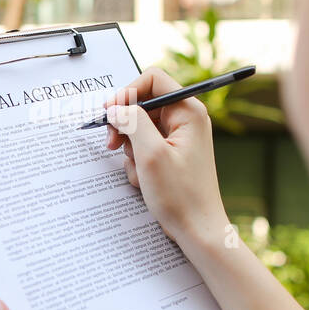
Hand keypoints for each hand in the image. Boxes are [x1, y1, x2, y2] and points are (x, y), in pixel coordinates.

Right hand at [104, 68, 228, 247]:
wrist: (197, 230)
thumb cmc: (182, 196)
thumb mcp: (151, 155)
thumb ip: (132, 122)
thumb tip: (115, 107)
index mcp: (189, 111)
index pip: (153, 79)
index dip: (127, 91)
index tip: (111, 112)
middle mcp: (186, 119)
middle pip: (142, 103)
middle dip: (125, 124)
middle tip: (112, 143)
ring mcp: (178, 138)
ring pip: (139, 127)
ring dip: (131, 148)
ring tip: (140, 171)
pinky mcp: (171, 154)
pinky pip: (144, 147)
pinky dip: (138, 162)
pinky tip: (146, 180)